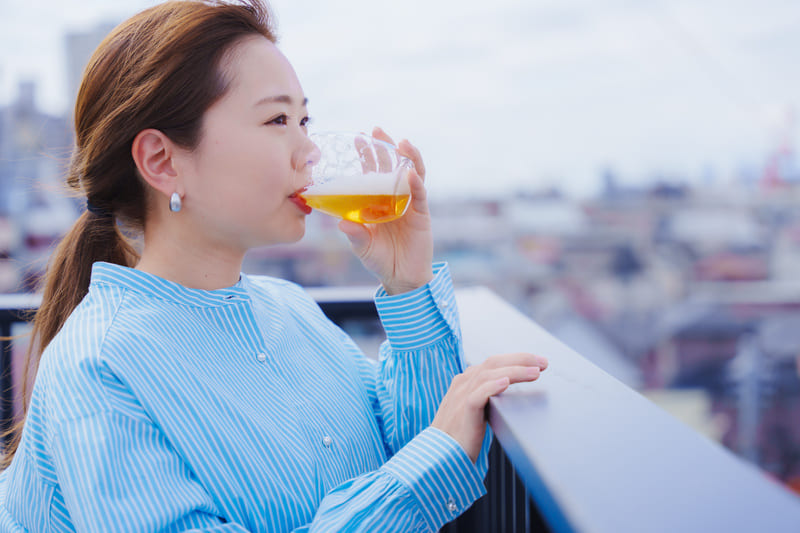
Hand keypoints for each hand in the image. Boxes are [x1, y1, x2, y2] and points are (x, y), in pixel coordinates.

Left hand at [338, 127, 432, 294]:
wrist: (401, 278)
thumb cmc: (379, 259)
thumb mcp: (362, 246)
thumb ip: (354, 234)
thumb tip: (341, 221)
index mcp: (377, 201)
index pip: (372, 172)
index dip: (367, 155)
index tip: (359, 137)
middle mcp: (394, 198)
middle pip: (392, 167)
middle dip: (386, 147)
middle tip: (378, 130)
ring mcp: (409, 205)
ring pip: (412, 174)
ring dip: (408, 157)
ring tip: (402, 143)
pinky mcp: (421, 215)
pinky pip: (420, 195)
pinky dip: (416, 183)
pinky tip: (411, 173)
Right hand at [431, 352, 548, 462]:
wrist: (439, 457)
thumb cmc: (459, 437)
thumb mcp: (472, 411)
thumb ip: (485, 398)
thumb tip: (508, 392)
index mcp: (464, 382)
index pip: (493, 362)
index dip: (516, 359)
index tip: (537, 363)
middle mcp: (462, 384)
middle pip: (493, 362)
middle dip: (521, 360)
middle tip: (543, 363)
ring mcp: (461, 396)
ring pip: (489, 374)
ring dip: (515, 371)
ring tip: (535, 373)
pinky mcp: (463, 412)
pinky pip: (478, 395)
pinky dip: (492, 386)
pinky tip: (506, 383)